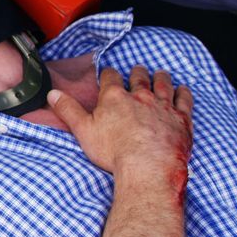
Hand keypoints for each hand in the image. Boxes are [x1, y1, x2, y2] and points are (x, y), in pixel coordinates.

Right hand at [47, 66, 192, 174]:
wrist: (146, 166)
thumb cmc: (113, 151)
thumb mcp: (83, 130)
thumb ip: (68, 109)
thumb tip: (52, 94)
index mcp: (114, 97)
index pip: (111, 77)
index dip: (109, 74)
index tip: (109, 74)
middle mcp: (140, 96)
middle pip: (140, 77)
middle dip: (137, 73)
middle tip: (137, 70)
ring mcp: (163, 106)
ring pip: (163, 85)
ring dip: (161, 77)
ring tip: (160, 74)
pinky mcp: (180, 119)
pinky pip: (184, 100)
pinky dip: (183, 92)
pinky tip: (182, 89)